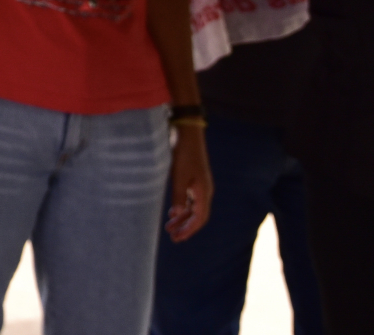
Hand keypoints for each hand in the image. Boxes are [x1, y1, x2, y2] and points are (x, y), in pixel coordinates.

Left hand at [164, 124, 213, 241]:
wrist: (188, 134)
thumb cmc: (184, 154)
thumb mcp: (179, 175)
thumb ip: (179, 195)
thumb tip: (179, 215)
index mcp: (204, 192)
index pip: (200, 218)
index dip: (189, 230)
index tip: (178, 239)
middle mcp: (204, 191)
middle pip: (197, 216)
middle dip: (186, 228)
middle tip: (173, 238)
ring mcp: (200, 185)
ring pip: (193, 208)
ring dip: (183, 218)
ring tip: (169, 227)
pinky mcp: (193, 179)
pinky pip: (190, 199)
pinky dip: (182, 207)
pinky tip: (173, 211)